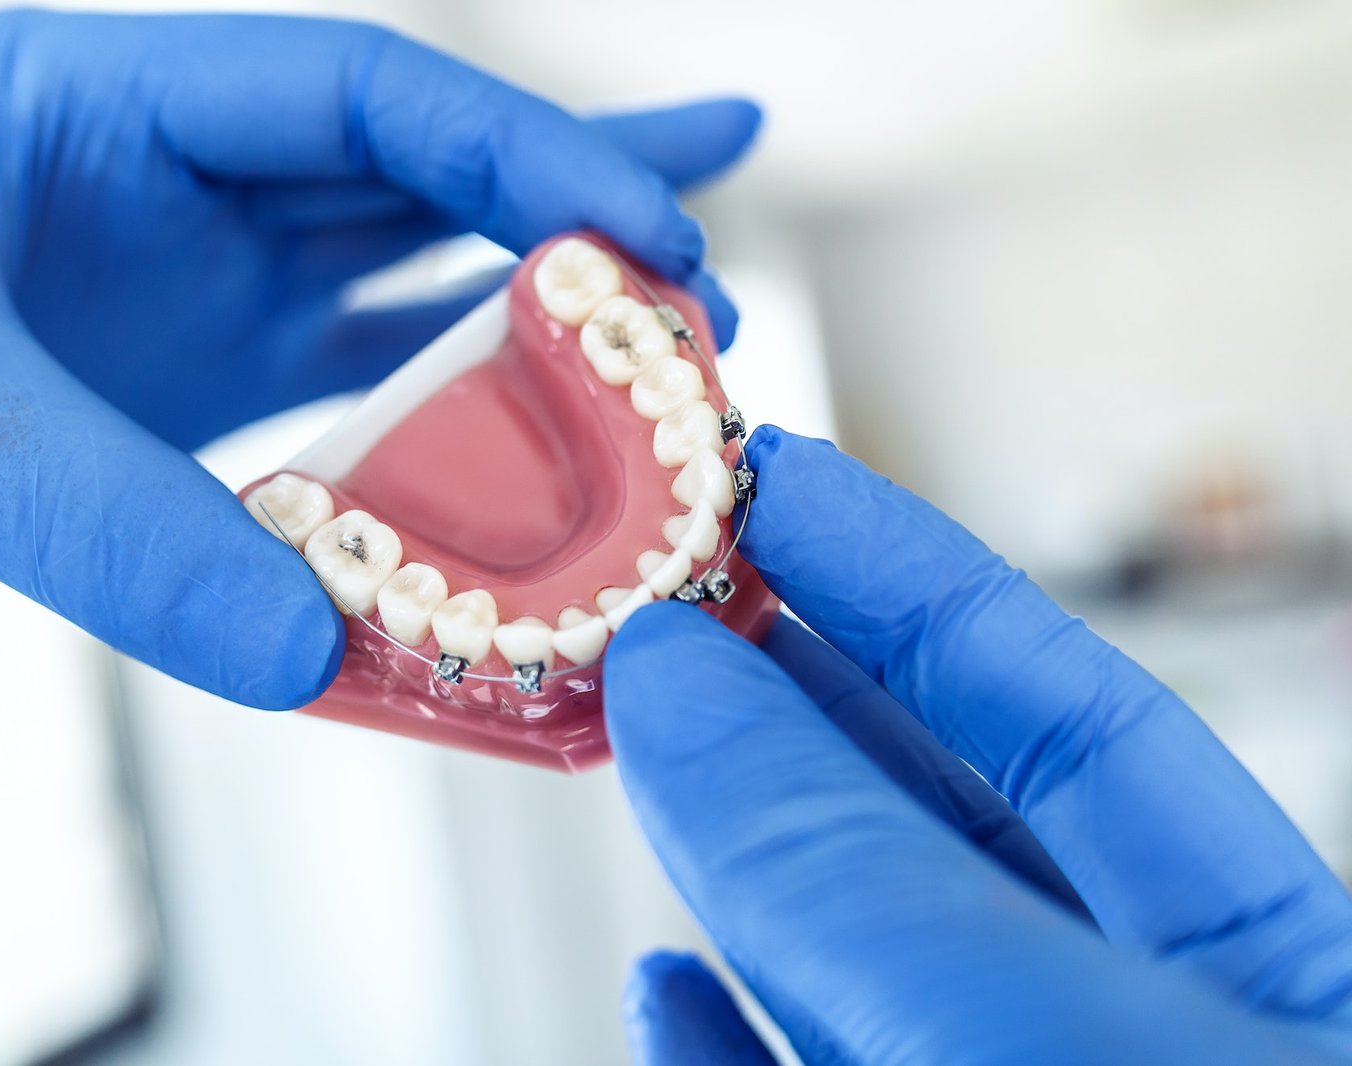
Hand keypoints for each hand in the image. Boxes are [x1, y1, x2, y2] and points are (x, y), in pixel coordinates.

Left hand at [0, 10, 758, 705]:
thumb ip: (98, 518)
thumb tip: (309, 647)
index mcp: (99, 97)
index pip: (361, 91)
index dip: (522, 152)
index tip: (648, 236)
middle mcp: (161, 178)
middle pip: (415, 167)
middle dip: (571, 196)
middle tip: (707, 246)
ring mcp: (176, 287)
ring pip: (402, 269)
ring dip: (537, 285)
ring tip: (679, 291)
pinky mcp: (179, 396)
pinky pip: (350, 387)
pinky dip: (455, 399)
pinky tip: (538, 403)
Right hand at [606, 426, 1351, 1063]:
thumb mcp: (1041, 1035)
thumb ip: (856, 868)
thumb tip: (682, 683)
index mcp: (1276, 989)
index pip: (1088, 728)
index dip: (917, 585)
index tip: (779, 484)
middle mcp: (1142, 1042)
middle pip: (947, 823)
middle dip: (796, 694)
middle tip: (668, 586)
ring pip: (857, 964)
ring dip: (730, 847)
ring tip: (636, 733)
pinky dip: (719, 1035)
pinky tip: (667, 979)